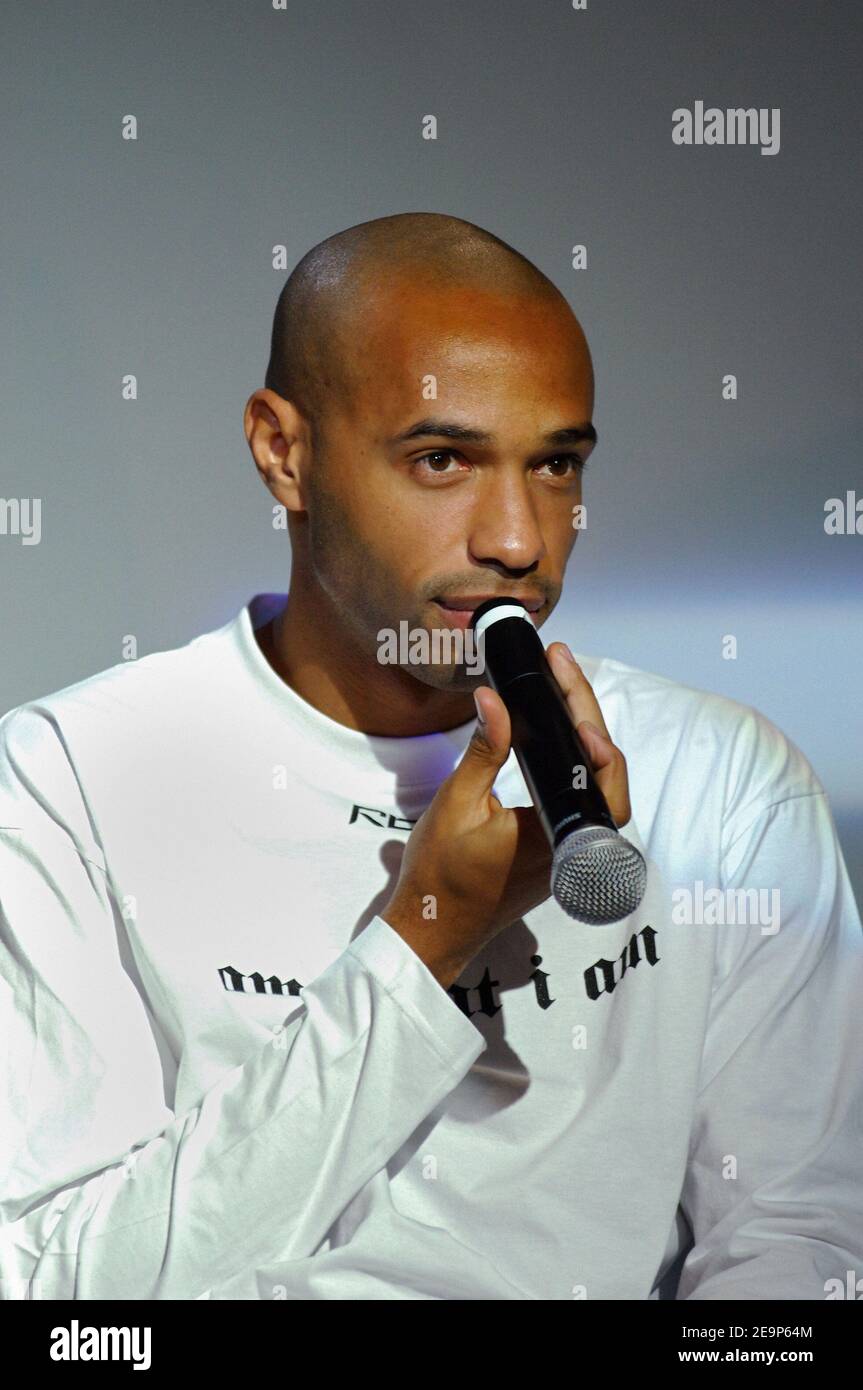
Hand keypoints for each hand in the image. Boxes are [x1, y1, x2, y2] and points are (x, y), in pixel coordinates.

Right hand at [381, 642, 631, 987]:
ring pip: (597, 783)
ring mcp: (568, 849)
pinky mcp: (556, 848)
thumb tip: (494, 699)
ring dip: (583, 735)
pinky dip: (572, 759)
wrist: (432, 928)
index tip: (569, 683)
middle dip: (586, 712)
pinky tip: (557, 729)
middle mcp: (574, 845)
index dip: (592, 724)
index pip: (602, 774)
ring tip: (561, 686)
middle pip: (606, 770)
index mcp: (558, 836)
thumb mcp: (457, 804)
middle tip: (559, 665)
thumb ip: (485, 750)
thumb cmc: (439, 876)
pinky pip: (579, 796)